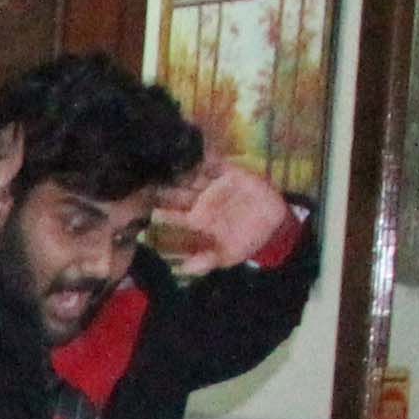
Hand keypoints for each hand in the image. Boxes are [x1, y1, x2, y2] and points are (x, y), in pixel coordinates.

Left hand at [158, 157, 291, 273]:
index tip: (146, 205)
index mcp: (194, 220)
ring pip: (193, 174)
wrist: (273, 228)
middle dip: (164, 184)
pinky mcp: (231, 173)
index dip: (159, 209)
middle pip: (177, 190)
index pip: (172, 214)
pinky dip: (208, 156)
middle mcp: (200, 201)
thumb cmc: (243, 243)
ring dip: (182, 167)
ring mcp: (214, 186)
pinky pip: (217, 163)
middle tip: (150, 177)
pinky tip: (196, 149)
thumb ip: (205, 261)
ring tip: (169, 160)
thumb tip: (183, 270)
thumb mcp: (225, 256)